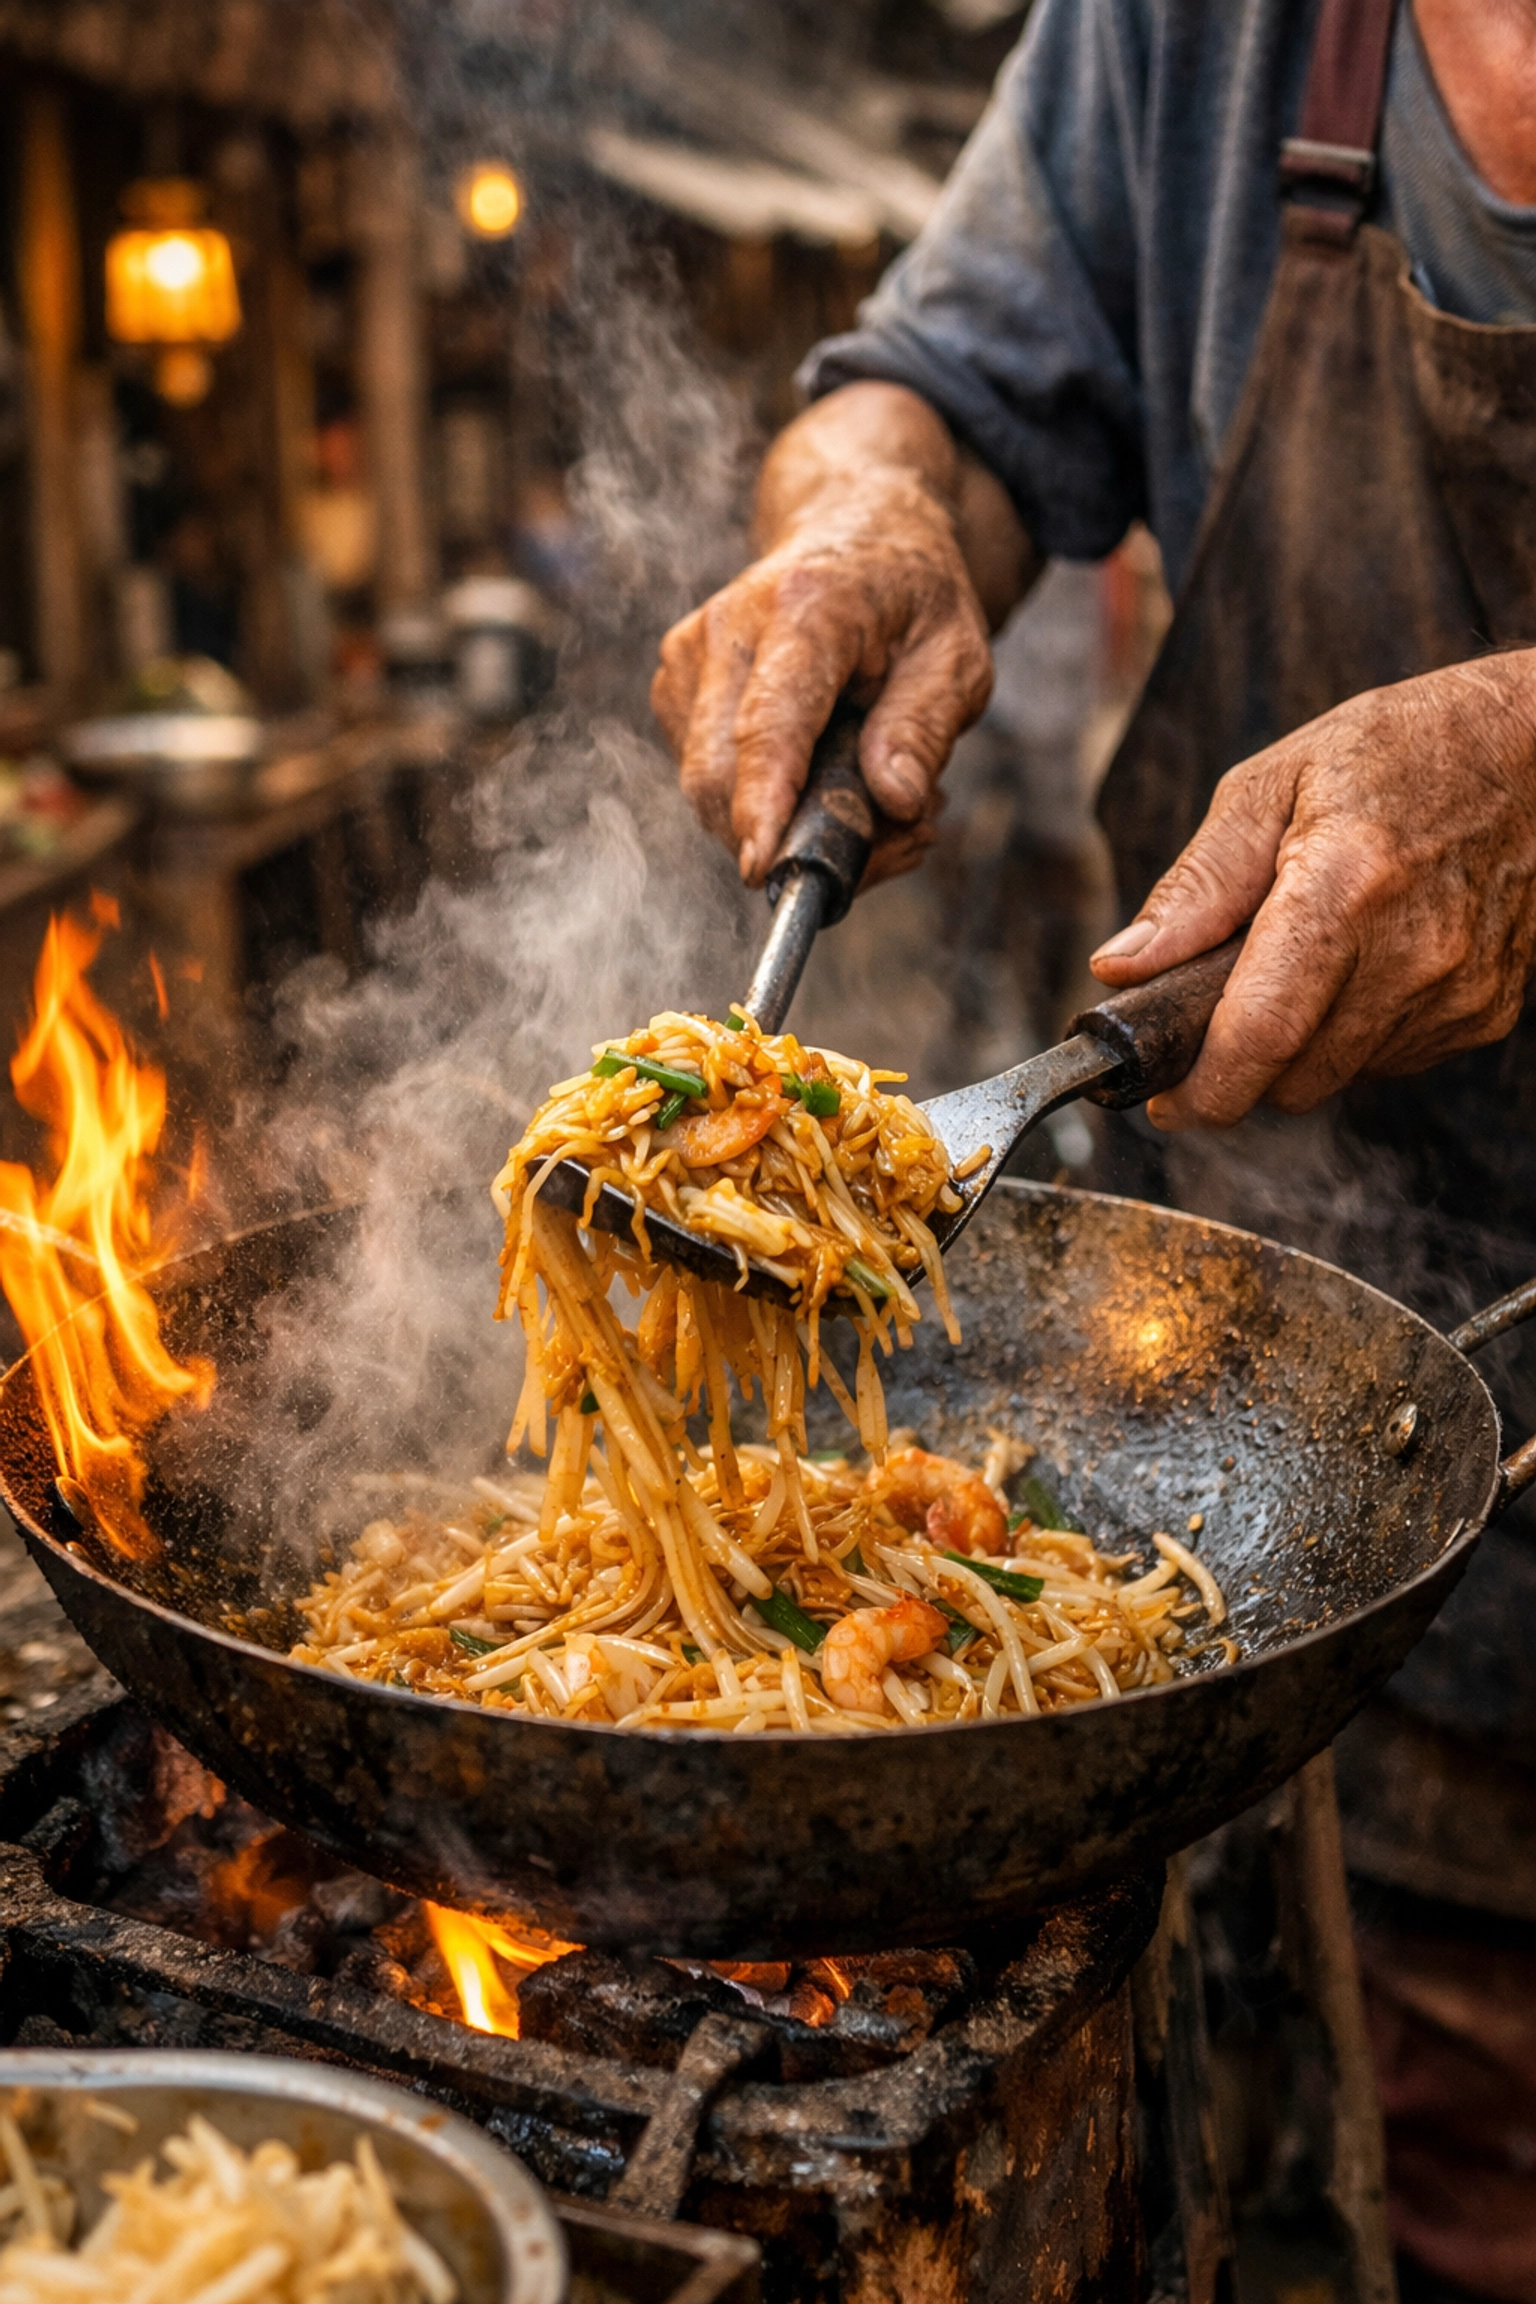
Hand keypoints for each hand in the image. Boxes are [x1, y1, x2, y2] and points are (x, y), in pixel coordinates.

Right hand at [652, 383, 1030, 887]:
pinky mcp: (675, 689)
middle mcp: (728, 628)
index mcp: (806, 607)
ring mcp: (688, 658)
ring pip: (708, 790)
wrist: (852, 529)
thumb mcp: (958, 655)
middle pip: (720, 773)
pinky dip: (766, 808)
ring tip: (878, 797)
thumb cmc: (911, 596)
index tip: (761, 865)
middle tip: (898, 843)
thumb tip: (895, 801)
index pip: (770, 720)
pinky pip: (705, 783)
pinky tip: (826, 779)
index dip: (763, 800)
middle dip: (794, 838)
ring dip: (788, 827)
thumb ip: (925, 727)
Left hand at [1089, 655, 1535, 1127]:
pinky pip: (1390, 1062)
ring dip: (1299, 1049)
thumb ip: (1195, 886)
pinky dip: (1355, 1035)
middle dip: (1240, 1067)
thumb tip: (1122, 967)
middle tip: (1218, 1014)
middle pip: (1293, 1077)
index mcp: (1343, 887)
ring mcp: (1456, 991)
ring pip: (1338, 1079)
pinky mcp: (1485, 1012)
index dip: (1204, 1089)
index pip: (1261, 1032)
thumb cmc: (1399, 753)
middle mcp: (1410, 953)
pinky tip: (1363, 966)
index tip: (1166, 1101)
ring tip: (1302, 963)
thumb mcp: (1272, 785)